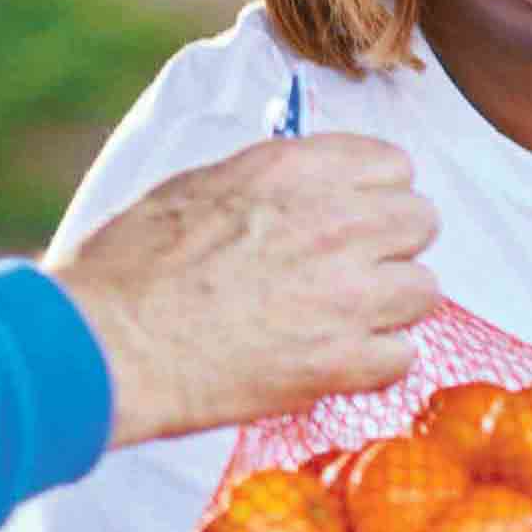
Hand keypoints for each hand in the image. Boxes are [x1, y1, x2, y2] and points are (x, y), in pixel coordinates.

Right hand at [51, 135, 443, 447]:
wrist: (108, 344)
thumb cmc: (130, 268)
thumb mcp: (197, 188)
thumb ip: (269, 184)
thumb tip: (303, 190)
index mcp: (297, 171)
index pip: (393, 165)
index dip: (373, 196)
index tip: (352, 217)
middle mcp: (337, 222)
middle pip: (421, 222)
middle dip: (389, 247)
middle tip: (347, 273)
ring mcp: (348, 292)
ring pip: (424, 290)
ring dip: (387, 308)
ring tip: (337, 322)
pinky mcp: (344, 360)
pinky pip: (402, 357)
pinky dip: (371, 366)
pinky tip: (330, 364)